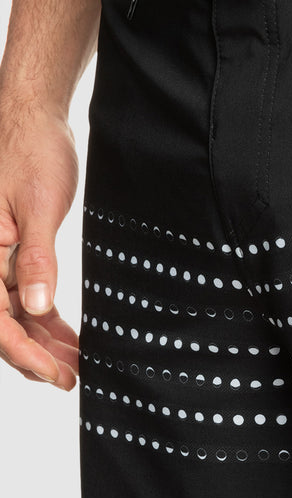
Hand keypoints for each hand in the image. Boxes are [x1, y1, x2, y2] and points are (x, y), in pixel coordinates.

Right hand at [0, 103, 79, 388]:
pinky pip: (23, 297)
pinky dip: (45, 320)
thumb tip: (37, 307)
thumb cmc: (30, 151)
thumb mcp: (37, 206)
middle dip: (35, 357)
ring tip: (77, 365)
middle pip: (1, 324)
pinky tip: (70, 339)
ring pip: (13, 315)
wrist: (32, 118)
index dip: (23, 353)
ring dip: (43, 343)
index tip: (54, 374)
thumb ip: (35, 257)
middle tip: (72, 378)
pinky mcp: (10, 254)